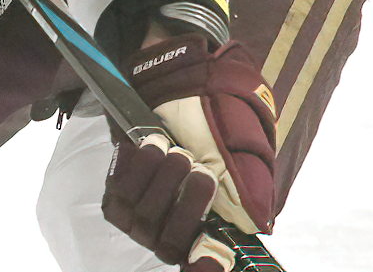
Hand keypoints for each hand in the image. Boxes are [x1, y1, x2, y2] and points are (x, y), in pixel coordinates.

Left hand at [103, 35, 277, 270]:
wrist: (168, 115)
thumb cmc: (203, 145)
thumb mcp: (228, 162)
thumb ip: (240, 190)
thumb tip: (258, 219)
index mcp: (196, 240)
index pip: (199, 265)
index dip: (206, 266)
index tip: (215, 256)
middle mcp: (163, 239)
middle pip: (169, 241)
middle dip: (186, 203)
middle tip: (196, 167)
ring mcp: (135, 224)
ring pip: (144, 213)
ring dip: (161, 178)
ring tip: (175, 150)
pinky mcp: (113, 201)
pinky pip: (121, 190)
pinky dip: (137, 165)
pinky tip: (150, 145)